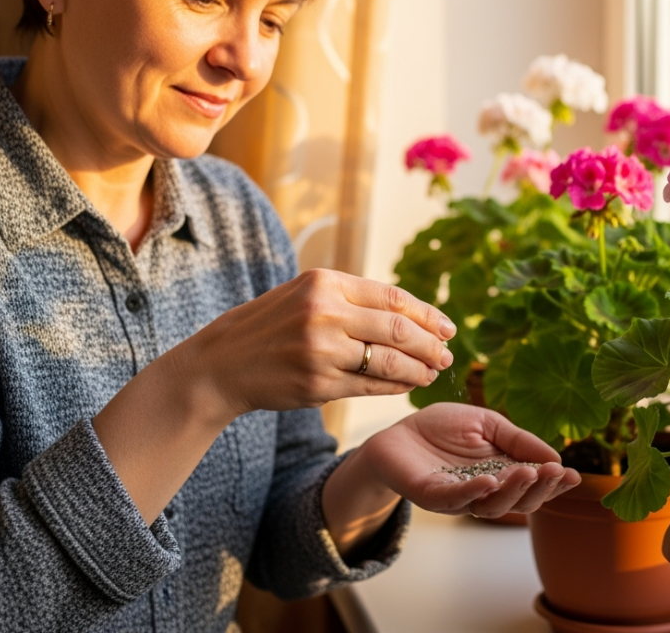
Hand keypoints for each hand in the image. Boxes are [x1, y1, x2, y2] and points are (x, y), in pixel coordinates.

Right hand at [171, 269, 455, 416]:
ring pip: (388, 361)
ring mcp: (320, 350)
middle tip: (447, 355)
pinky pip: (369, 386)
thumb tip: (413, 315)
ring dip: (418, 370)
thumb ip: (352, 300)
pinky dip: (394, 387)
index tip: (448, 328)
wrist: (222, 363)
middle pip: (397, 329)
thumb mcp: (306, 296)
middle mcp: (324, 312)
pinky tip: (407, 386)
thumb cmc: (270, 327)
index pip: (392, 297)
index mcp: (325, 282)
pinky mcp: (317, 383)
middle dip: (430, 345)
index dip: (427, 315)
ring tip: (433, 373)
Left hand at [354, 403, 580, 517]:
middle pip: (519, 502)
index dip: (554, 483)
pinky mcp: (431, 495)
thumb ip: (518, 439)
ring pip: (491, 506)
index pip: (534, 485)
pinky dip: (473, 493)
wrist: (398, 432)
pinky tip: (490, 482)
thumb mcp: (488, 424)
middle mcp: (484, 492)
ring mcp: (458, 497)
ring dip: (513, 491)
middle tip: (555, 473)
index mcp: (502, 474)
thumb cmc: (443, 428)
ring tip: (529, 471)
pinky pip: (454, 499)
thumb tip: (555, 457)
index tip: (573, 476)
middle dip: (540, 489)